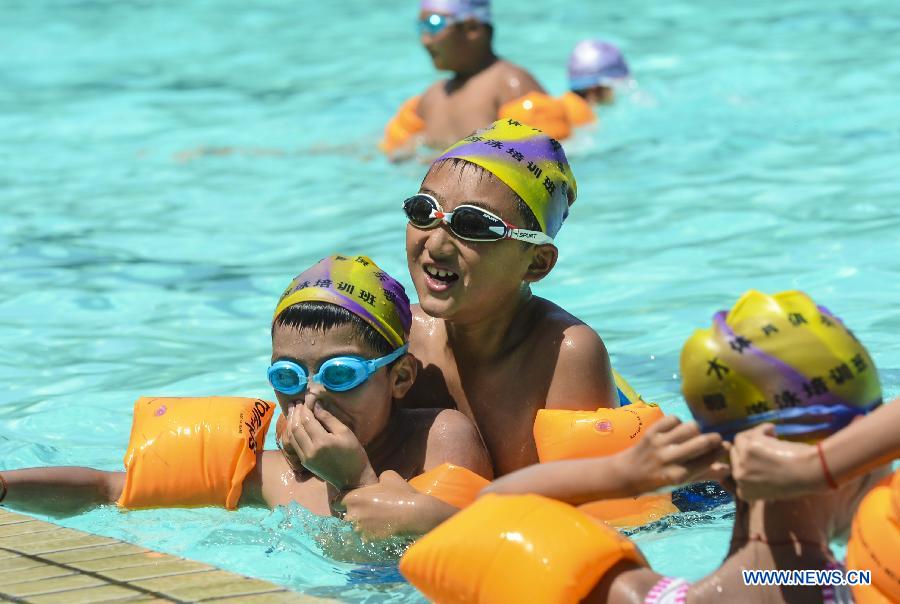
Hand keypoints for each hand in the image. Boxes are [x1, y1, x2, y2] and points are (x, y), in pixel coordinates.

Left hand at [280, 402, 376, 490]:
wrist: (353, 479)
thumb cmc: (354, 453)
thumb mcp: (345, 432)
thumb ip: (328, 418)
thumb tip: (316, 405)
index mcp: (322, 442)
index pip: (307, 420)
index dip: (305, 407)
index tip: (305, 398)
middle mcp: (310, 450)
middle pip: (296, 427)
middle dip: (295, 413)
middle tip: (295, 402)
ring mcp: (305, 458)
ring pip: (292, 436)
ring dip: (291, 421)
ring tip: (292, 410)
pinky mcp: (304, 462)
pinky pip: (294, 444)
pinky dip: (292, 432)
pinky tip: (294, 424)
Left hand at [337, 471, 455, 539]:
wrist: (415, 514)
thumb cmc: (401, 493)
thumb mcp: (389, 476)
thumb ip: (376, 479)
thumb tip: (377, 483)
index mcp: (353, 498)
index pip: (339, 501)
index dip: (348, 501)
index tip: (357, 502)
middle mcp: (352, 515)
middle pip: (346, 516)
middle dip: (355, 515)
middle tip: (370, 514)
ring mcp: (359, 530)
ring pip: (354, 529)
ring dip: (362, 527)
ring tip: (376, 525)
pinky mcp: (369, 542)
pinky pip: (364, 539)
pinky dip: (370, 537)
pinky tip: (381, 533)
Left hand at [620, 416, 726, 493]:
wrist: (627, 473)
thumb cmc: (658, 481)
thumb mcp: (681, 483)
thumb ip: (705, 475)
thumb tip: (728, 469)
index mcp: (679, 475)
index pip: (707, 460)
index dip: (721, 451)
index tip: (726, 446)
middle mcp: (670, 459)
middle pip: (701, 441)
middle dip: (714, 438)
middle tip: (715, 439)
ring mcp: (660, 444)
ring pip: (689, 427)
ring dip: (695, 430)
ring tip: (692, 435)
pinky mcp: (651, 432)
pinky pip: (673, 418)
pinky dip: (678, 422)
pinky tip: (676, 430)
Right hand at [730, 423, 821, 500]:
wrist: (808, 473)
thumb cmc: (800, 482)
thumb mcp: (775, 489)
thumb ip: (761, 480)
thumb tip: (759, 464)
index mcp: (746, 493)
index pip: (738, 474)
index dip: (747, 463)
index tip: (759, 458)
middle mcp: (739, 478)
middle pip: (735, 456)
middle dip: (748, 449)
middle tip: (765, 445)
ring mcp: (741, 463)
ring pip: (739, 442)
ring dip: (753, 437)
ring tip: (772, 436)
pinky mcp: (747, 448)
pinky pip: (748, 433)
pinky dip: (761, 429)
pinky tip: (773, 430)